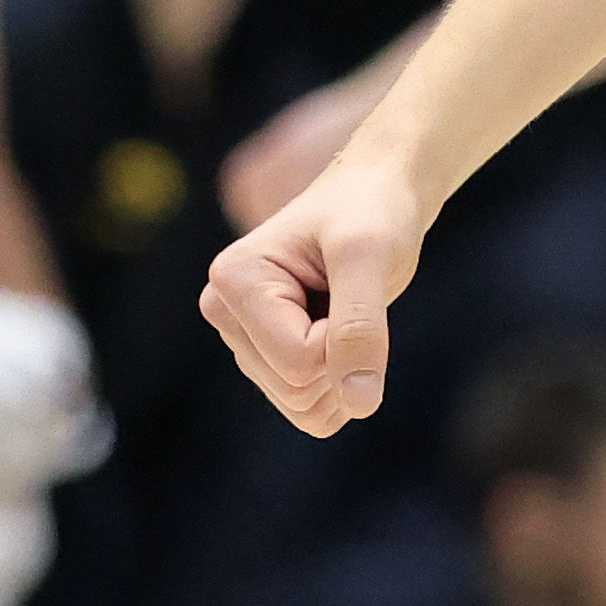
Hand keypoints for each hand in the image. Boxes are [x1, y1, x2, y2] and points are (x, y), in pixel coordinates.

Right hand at [202, 146, 427, 432]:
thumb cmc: (374, 212)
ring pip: (301, 405)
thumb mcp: (371, 257)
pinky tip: (341, 334)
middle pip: (295, 389)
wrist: (381, 196)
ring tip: (344, 309)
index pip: (298, 361)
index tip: (353, 282)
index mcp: (233, 281)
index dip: (344, 335)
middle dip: (342, 354)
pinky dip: (339, 384)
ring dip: (343, 368)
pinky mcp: (266, 354)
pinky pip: (307, 409)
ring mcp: (244, 338)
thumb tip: (359, 403)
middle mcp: (224, 312)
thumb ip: (360, 327)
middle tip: (353, 295)